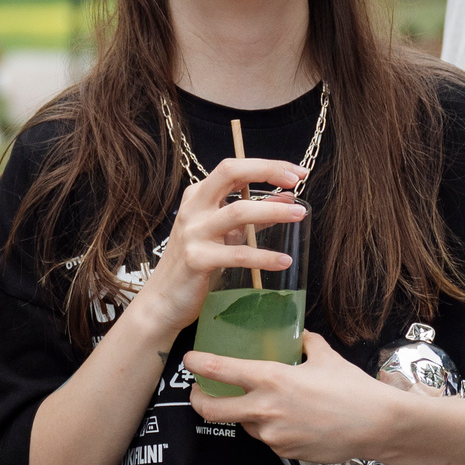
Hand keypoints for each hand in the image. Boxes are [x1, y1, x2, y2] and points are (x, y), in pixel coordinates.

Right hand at [121, 158, 308, 345]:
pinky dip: (264, 257)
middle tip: (296, 180)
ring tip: (300, 214)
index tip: (296, 173)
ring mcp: (193, 233)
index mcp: (199, 196)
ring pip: (238, 212)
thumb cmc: (197, 262)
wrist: (164, 299)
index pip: (234, 168)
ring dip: (274, 211)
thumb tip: (287, 199)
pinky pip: (237, 255)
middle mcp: (194, 208)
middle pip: (230, 173)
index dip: (267, 166)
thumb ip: (254, 215)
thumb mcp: (225, 233)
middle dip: (267, 171)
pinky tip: (284, 260)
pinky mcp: (197, 259)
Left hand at [187, 333, 394, 462]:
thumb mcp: (326, 357)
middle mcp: (266, 409)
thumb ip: (306, 344)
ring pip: (244, 424)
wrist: (377, 425)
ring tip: (264, 403)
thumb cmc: (352, 388)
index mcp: (272, 379)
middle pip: (212, 410)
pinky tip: (290, 419)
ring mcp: (273, 435)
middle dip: (198, 400)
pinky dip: (271, 428)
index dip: (198, 364)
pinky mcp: (284, 452)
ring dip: (245, 414)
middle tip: (199, 392)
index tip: (190, 360)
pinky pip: (267, 438)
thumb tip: (299, 336)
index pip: (220, 370)